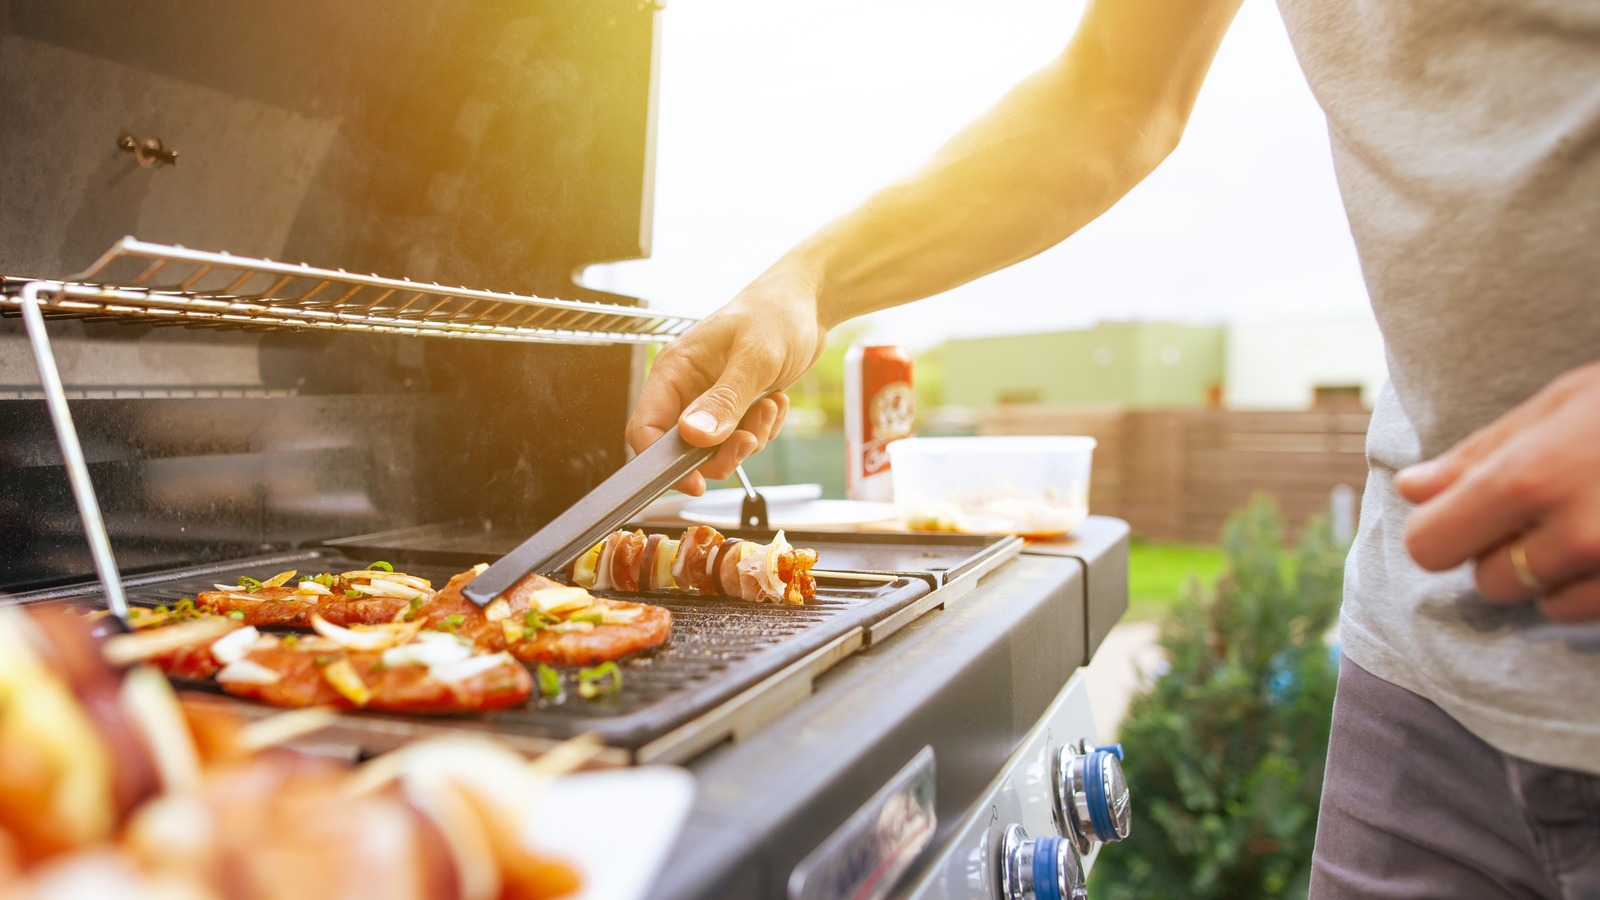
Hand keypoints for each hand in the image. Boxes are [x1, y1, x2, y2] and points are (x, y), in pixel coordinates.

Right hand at [625, 265, 829, 494]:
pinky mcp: (735, 406)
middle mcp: (687, 388)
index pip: (645, 429)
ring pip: (715, 449)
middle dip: (720, 452)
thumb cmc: (777, 312)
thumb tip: (694, 436)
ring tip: (768, 407)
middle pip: (683, 449)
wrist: (809, 303)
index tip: (694, 480)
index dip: (663, 463)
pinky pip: (741, 439)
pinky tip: (775, 402)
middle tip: (750, 439)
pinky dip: (762, 430)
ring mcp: (711, 398)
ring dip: (748, 439)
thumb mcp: (754, 358)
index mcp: (675, 370)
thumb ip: (724, 400)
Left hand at [1397, 361, 1599, 622]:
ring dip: (1555, 574)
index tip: (1465, 514)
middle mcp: (1572, 536)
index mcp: (1529, 479)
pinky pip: (1590, 614)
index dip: (1443, 531)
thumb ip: (1480, 454)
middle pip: (1486, 581)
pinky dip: (1596, 589)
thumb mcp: (1562, 405)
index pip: (1430, 546)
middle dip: (1504, 551)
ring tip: (1598, 518)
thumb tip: (1411, 490)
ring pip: (1542, 605)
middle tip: (1553, 505)